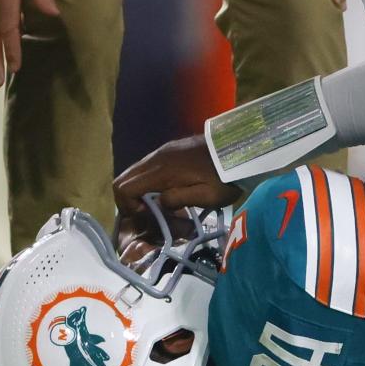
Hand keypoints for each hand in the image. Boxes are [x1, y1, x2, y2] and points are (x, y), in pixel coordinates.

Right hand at [113, 134, 242, 220]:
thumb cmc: (225, 177)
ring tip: (163, 204)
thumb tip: (158, 203)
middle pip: (124, 179)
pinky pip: (148, 167)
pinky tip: (170, 190)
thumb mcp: (207, 196)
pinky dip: (149, 182)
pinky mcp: (169, 150)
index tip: (149, 216)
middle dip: (130, 200)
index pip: (123, 187)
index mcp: (162, 170)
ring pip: (135, 173)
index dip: (129, 206)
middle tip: (151, 213)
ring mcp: (162, 151)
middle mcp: (156, 158)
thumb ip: (178, 200)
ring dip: (141, 191)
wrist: (241, 149)